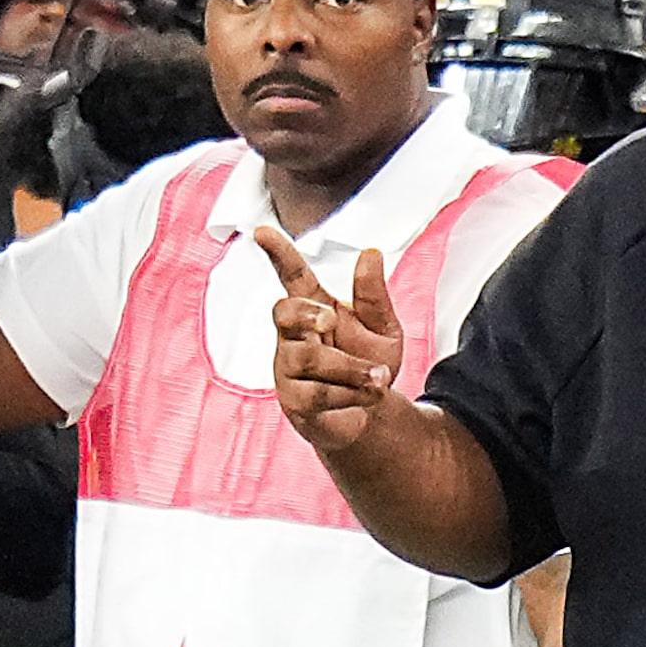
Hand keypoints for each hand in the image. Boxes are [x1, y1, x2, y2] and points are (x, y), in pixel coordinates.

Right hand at [256, 228, 404, 452]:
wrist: (374, 415)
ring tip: (378, 378)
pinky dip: (349, 394)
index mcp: (316, 309)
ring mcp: (289, 369)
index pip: (291, 276)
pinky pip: (314, 394)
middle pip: (283, 311)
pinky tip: (366, 395)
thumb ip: (374, 294)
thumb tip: (371, 254)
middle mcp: (295, 336)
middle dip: (305, 313)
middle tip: (331, 320)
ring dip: (349, 368)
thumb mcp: (384, 327)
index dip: (277, 254)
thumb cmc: (370, 365)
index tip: (261, 231)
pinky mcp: (294, 401)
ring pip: (306, 358)